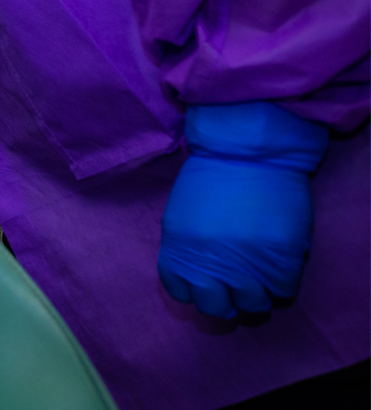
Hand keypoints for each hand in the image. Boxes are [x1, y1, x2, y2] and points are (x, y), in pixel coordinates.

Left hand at [158, 102, 327, 317]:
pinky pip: (283, 290)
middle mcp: (209, 265)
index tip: (208, 281)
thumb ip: (186, 250)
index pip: (182, 293)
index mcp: (178, 252)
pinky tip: (277, 263)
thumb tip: (198, 278)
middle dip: (226, 302)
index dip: (196, 289)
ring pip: (253, 306)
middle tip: (236, 287)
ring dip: (257, 295)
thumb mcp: (181, 217)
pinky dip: (281, 282)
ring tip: (260, 276)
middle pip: (216, 309)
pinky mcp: (281, 259)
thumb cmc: (210, 178)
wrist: (247, 151)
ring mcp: (247, 265)